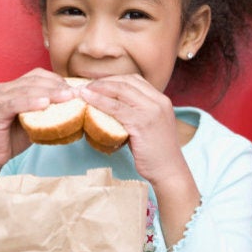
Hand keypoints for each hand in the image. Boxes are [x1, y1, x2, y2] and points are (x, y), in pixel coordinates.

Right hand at [0, 68, 74, 176]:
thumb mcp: (36, 119)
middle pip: (35, 80)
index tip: (76, 89)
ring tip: (67, 97)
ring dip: (49, 92)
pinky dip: (31, 102)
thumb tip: (75, 102)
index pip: (39, 75)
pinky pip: (15, 103)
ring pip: (27, 89)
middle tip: (76, 93)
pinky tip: (45, 104)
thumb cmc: (15, 138)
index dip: (58, 80)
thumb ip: (49, 108)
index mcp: (14, 86)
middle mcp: (4, 87)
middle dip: (57, 86)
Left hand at [80, 74, 200, 246]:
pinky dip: (99, 101)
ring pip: (120, 90)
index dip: (113, 79)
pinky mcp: (142, 122)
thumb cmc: (156, 155)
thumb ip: (137, 115)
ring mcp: (152, 110)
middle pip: (127, 81)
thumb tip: (112, 110)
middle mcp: (159, 101)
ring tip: (81, 91)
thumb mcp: (149, 127)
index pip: (134, 80)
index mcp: (161, 100)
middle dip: (103, 81)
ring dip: (98, 88)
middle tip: (85, 86)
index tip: (96, 83)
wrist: (170, 173)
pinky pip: (116, 107)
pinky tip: (87, 100)